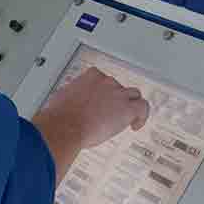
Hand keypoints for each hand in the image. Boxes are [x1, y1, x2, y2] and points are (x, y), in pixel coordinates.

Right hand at [32, 67, 150, 184]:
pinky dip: (142, 116)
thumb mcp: (60, 99)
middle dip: (116, 98)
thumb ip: (67, 98)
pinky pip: (143, 108)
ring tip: (129, 117)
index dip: (103, 90)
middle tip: (112, 111)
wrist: (66, 126)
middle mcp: (105, 82)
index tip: (101, 99)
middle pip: (118, 86)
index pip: (101, 77)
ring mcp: (117, 94)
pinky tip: (135, 125)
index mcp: (88, 78)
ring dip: (131, 105)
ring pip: (133, 95)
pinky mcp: (127, 109)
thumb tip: (62, 106)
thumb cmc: (60, 116)